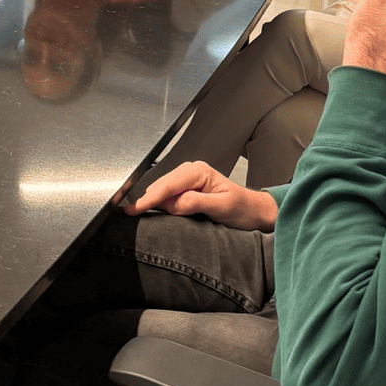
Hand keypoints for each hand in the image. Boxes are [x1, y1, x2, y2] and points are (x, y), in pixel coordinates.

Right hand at [125, 160, 277, 230]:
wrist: (253, 212)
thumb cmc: (243, 209)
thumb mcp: (222, 207)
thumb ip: (196, 202)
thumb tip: (173, 203)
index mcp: (198, 172)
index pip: (168, 186)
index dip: (149, 198)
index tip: (133, 209)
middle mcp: (190, 171)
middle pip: (160, 186)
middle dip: (148, 200)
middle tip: (131, 214)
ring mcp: (186, 179)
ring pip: (161, 191)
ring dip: (153, 202)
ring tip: (139, 213)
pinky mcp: (185, 188)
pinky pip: (167, 195)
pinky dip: (160, 204)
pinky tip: (155, 210)